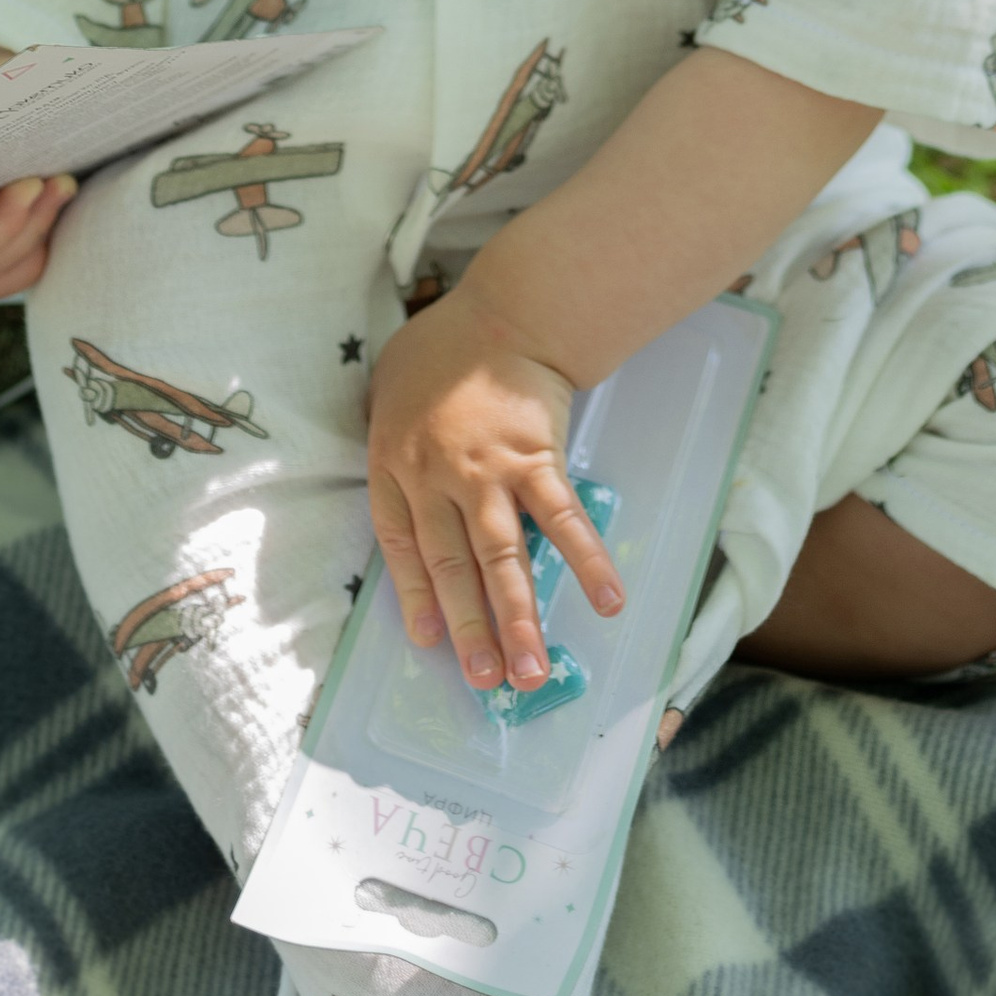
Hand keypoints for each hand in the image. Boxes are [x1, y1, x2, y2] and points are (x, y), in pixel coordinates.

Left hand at [365, 286, 623, 694]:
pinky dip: (586, 561)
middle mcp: (438, 479)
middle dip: (471, 630)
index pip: (402, 547)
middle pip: (453, 567)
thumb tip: (392, 474)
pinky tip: (606, 601)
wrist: (503, 312)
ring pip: (503, 558)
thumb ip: (388, 436)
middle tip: (488, 682)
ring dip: (519, 618)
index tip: (431, 642)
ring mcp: (489, 473)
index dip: (416, 598)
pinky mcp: (537, 460)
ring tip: (534, 672)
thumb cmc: (442, 347)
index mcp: (395, 464)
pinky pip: (562, 520)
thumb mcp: (389, 389)